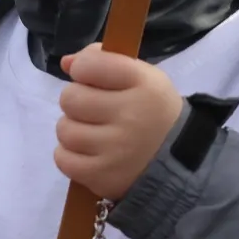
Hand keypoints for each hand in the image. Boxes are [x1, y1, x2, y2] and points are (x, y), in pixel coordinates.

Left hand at [53, 44, 183, 202]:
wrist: (175, 158)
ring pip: (64, 130)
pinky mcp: (103, 177)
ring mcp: (117, 150)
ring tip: (92, 133)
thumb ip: (103, 62)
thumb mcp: (141, 77)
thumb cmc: (150, 110)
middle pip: (70, 99)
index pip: (89, 65)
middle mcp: (131, 116)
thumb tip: (66, 62)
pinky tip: (88, 153)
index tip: (91, 78)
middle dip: (76, 102)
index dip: (83, 69)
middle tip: (93, 110)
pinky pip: (62, 159)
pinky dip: (68, 155)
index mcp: (144, 84)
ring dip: (72, 130)